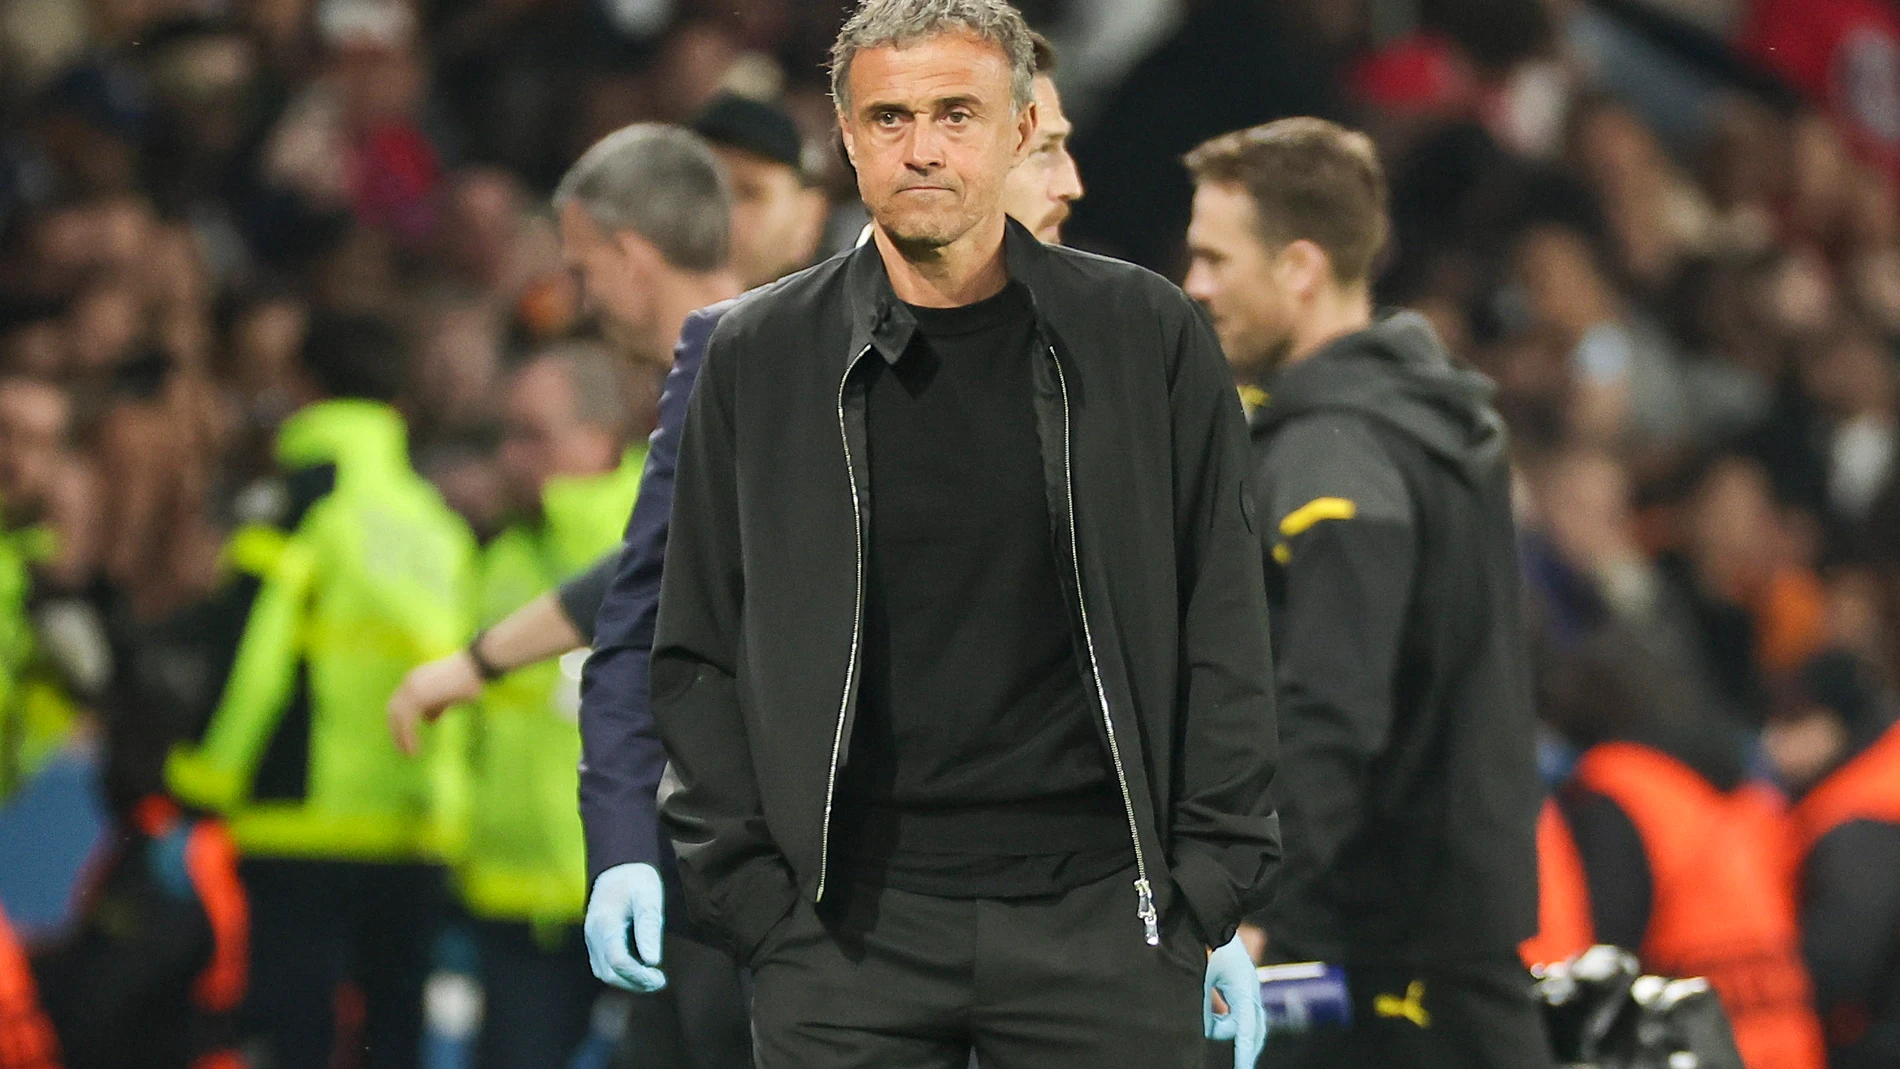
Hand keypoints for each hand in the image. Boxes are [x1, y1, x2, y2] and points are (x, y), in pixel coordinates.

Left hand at [387, 650, 482, 755]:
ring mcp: (412, 689)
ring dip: (401, 738)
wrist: (475, 667)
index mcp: (414, 679)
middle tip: (402, 749)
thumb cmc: (468, 679)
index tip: (405, 736)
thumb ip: (436, 706)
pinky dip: (408, 738)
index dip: (399, 721)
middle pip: (393, 711)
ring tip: (409, 754)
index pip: (399, 703)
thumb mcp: (448, 696)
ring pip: (398, 719)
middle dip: (396, 731)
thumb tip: (428, 720)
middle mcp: (409, 682)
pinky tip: (414, 750)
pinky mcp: (418, 697)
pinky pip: (407, 723)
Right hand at [585, 863, 666, 991]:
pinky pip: (602, 964)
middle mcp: (593, 933)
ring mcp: (591, 937)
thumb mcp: (648, 898)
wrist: (619, 865)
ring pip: (603, 971)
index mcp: (605, 923)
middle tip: (658, 982)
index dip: (639, 976)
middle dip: (633, 982)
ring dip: (626, 981)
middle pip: (608, 972)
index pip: (618, 961)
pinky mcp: (594, 938)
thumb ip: (649, 928)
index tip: (660, 979)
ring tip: (651, 979)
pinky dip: (619, 972)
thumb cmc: (637, 879)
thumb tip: (653, 960)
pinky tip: (638, 969)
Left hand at [1205, 935, 1264, 1068]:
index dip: (1244, 1054)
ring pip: (1244, 1022)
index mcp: (1244, 988)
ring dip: (1226, 1028)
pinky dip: (1226, 1019)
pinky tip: (1210, 1014)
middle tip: (1238, 1066)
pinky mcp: (1242, 985)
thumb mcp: (1200, 976)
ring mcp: (1249, 987)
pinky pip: (1237, 1011)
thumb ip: (1204, 1007)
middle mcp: (1252, 990)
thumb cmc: (1207, 945)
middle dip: (1244, 1048)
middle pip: (1253, 1030)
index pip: (1247, 1030)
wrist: (1214, 917)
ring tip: (1205, 1018)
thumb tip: (1205, 1032)